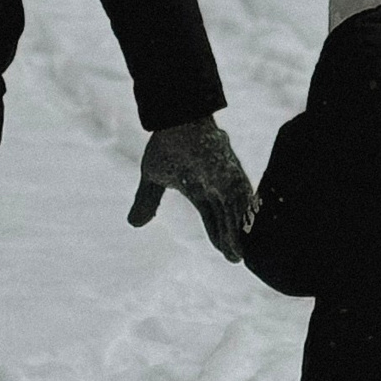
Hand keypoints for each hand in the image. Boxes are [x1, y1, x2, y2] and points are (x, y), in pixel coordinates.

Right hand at [127, 117, 256, 264]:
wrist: (173, 119)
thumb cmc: (166, 142)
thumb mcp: (152, 176)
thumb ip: (147, 200)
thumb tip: (134, 224)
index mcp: (200, 189)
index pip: (213, 218)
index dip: (219, 236)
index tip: (227, 255)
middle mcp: (216, 186)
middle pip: (228, 219)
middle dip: (232, 239)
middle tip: (237, 260)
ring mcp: (224, 179)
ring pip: (235, 212)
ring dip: (238, 233)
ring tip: (241, 254)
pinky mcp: (229, 171)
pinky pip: (239, 197)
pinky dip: (243, 214)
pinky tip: (246, 231)